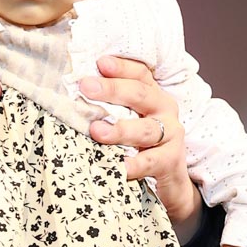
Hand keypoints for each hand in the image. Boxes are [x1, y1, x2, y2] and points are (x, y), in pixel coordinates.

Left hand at [79, 56, 201, 234]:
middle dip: (113, 89)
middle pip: (141, 95)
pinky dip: (134, 165)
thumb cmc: (143, 147)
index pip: (140, 74)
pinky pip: (150, 162)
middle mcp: (164, 111)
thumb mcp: (131, 122)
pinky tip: (119, 167)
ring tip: (97, 131)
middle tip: (86, 87)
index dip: (121, 67)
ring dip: (120, 129)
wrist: (171, 183)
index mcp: (153, 96)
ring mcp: (170, 136)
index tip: (100, 62)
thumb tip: (76, 94)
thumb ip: (112, 108)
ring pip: (146, 129)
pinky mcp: (170, 161)